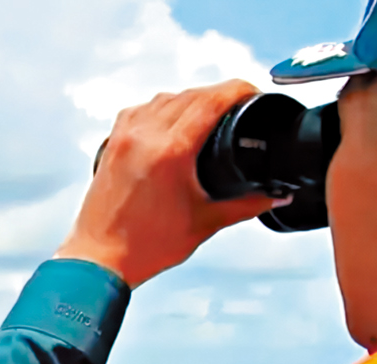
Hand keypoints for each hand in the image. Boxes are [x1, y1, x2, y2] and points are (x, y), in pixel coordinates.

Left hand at [54, 79, 290, 288]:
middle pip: (190, 95)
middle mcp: (145, 136)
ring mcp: (124, 137)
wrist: (99, 259)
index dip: (238, 90)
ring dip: (189, 98)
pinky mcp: (111, 144)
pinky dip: (161, 108)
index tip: (254, 91)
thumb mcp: (205, 222)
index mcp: (171, 151)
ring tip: (209, 111)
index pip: (211, 101)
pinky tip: (172, 121)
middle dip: (218, 94)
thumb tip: (277, 195)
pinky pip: (140, 110)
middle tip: (239, 104)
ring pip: (164, 98)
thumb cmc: (147, 246)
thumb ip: (246, 205)